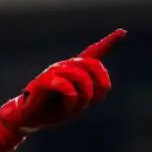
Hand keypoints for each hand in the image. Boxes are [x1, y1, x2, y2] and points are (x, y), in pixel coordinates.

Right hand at [0, 29, 125, 133]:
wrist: (29, 119)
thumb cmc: (53, 110)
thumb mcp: (78, 103)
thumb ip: (91, 92)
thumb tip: (103, 85)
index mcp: (74, 70)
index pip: (93, 53)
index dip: (109, 42)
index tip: (122, 32)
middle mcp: (66, 66)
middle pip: (94, 66)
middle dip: (99, 86)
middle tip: (92, 103)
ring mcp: (55, 71)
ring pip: (82, 78)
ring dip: (84, 98)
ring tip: (76, 108)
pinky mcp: (45, 81)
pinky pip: (67, 89)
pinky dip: (71, 103)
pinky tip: (66, 108)